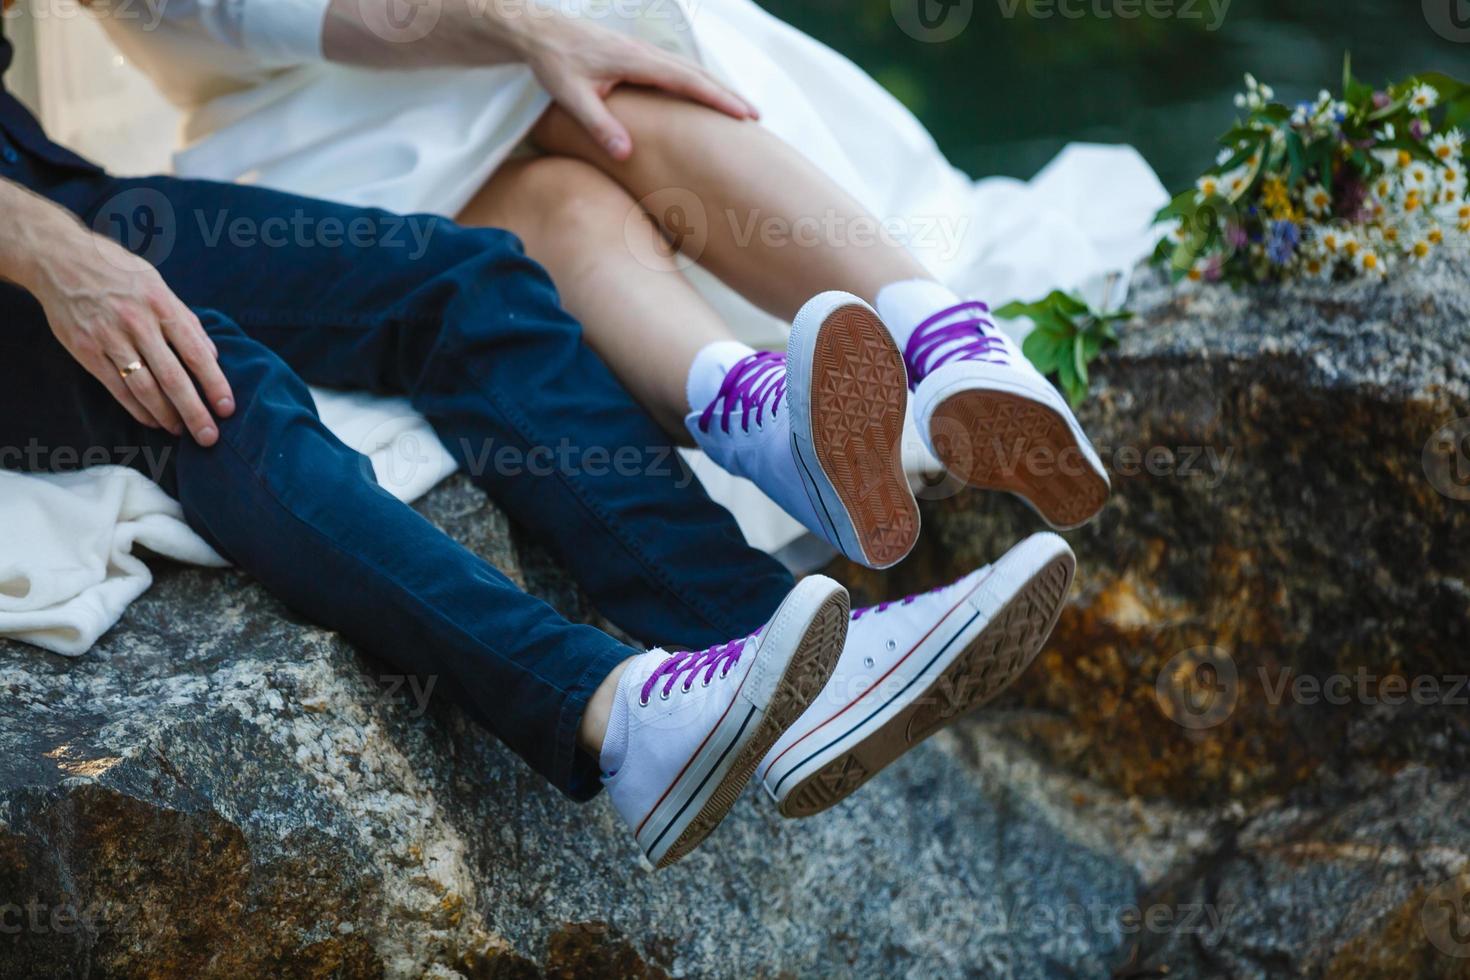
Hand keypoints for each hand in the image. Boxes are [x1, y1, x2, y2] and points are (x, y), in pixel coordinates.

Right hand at [31, 228, 234, 446]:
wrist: (59, 259)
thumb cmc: (118, 271)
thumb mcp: (158, 284)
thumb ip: (185, 320)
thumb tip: (211, 355)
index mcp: (161, 304)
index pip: (196, 352)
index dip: (214, 384)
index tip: (226, 408)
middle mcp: (136, 322)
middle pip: (172, 377)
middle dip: (193, 411)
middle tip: (209, 436)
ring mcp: (108, 337)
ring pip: (143, 388)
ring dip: (166, 415)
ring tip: (182, 431)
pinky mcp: (85, 350)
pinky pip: (116, 387)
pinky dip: (136, 409)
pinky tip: (153, 420)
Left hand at [522, 17, 757, 159]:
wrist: (538, 31)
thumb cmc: (553, 62)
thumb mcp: (572, 96)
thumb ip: (599, 125)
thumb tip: (625, 153)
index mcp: (636, 61)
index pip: (687, 81)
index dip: (717, 98)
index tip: (742, 114)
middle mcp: (645, 53)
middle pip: (697, 74)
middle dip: (728, 94)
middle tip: (756, 117)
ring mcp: (643, 52)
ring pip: (689, 70)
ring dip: (715, 88)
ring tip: (738, 109)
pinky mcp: (637, 55)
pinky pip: (675, 69)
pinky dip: (697, 83)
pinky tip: (703, 97)